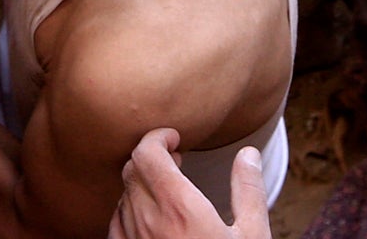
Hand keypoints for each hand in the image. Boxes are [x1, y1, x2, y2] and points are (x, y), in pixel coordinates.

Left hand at [109, 130, 269, 238]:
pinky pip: (116, 225)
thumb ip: (248, 191)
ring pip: (123, 197)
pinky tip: (151, 219)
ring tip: (166, 192)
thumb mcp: (251, 235)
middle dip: (152, 158)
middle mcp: (150, 222)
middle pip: (131, 170)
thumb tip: (248, 155)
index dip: (157, 137)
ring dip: (141, 186)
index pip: (146, 153)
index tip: (176, 139)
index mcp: (180, 208)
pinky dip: (129, 212)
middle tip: (176, 161)